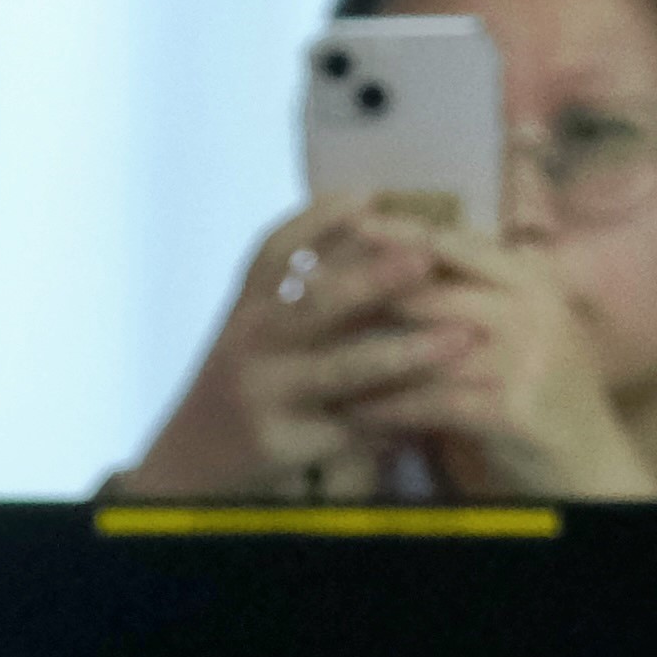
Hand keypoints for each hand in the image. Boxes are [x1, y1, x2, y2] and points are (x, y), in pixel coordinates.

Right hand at [112, 200, 445, 495]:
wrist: (192, 461)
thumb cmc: (247, 381)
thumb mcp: (260, 331)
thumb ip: (306, 293)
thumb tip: (376, 235)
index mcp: (246, 310)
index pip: (273, 253)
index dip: (316, 220)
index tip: (367, 195)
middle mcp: (252, 346)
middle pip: (316, 303)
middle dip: (375, 278)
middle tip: (427, 257)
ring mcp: (267, 396)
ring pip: (347, 368)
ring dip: (411, 352)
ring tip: (464, 339)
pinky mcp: (287, 445)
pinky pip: (357, 427)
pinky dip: (404, 415)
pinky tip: (449, 406)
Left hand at [329, 225, 652, 496]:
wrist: (596, 467)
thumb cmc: (550, 398)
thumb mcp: (528, 330)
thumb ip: (481, 295)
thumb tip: (405, 258)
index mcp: (537, 280)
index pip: (453, 242)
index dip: (394, 233)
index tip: (342, 226)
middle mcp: (537, 309)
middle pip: (428, 288)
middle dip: (362, 294)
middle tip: (305, 296)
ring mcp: (528, 358)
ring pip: (420, 346)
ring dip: (363, 359)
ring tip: (315, 360)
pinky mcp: (514, 410)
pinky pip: (431, 401)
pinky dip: (387, 409)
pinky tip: (353, 414)